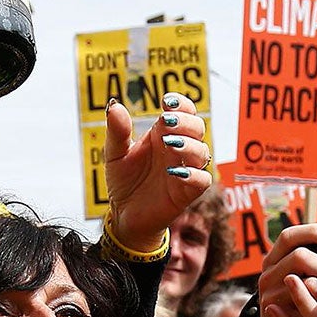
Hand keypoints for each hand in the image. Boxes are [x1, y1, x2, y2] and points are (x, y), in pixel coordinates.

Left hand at [102, 97, 209, 249]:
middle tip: (166, 123)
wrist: (124, 214)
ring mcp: (184, 170)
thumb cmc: (124, 182)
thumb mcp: (115, 155)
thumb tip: (114, 105)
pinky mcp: (187, 192)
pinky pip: (202, 180)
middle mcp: (177, 149)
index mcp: (162, 134)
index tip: (166, 102)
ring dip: (188, 145)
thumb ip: (117, 131)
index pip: (183, 112)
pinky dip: (193, 175)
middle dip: (185, 122)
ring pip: (202, 152)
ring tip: (169, 144)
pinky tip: (174, 173)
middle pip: (197, 127)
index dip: (181, 104)